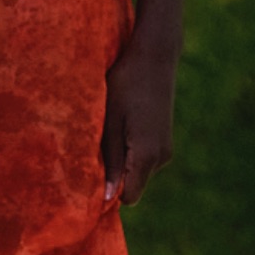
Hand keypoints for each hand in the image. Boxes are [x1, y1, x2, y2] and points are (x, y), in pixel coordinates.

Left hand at [100, 37, 176, 206]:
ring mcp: (166, 149)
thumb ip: (111, 161)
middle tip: (95, 148)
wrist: (154, 57)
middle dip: (113, 176)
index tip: (89, 177)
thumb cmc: (125, 85)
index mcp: (146, 155)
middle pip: (132, 185)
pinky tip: (122, 126)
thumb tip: (108, 197)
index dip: (108, 193)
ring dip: (121, 161)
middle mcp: (161, 157)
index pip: (128, 197)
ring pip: (137, 172)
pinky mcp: (165, 140)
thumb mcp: (109, 122)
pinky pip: (144, 159)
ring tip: (109, 131)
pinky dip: (130, 151)